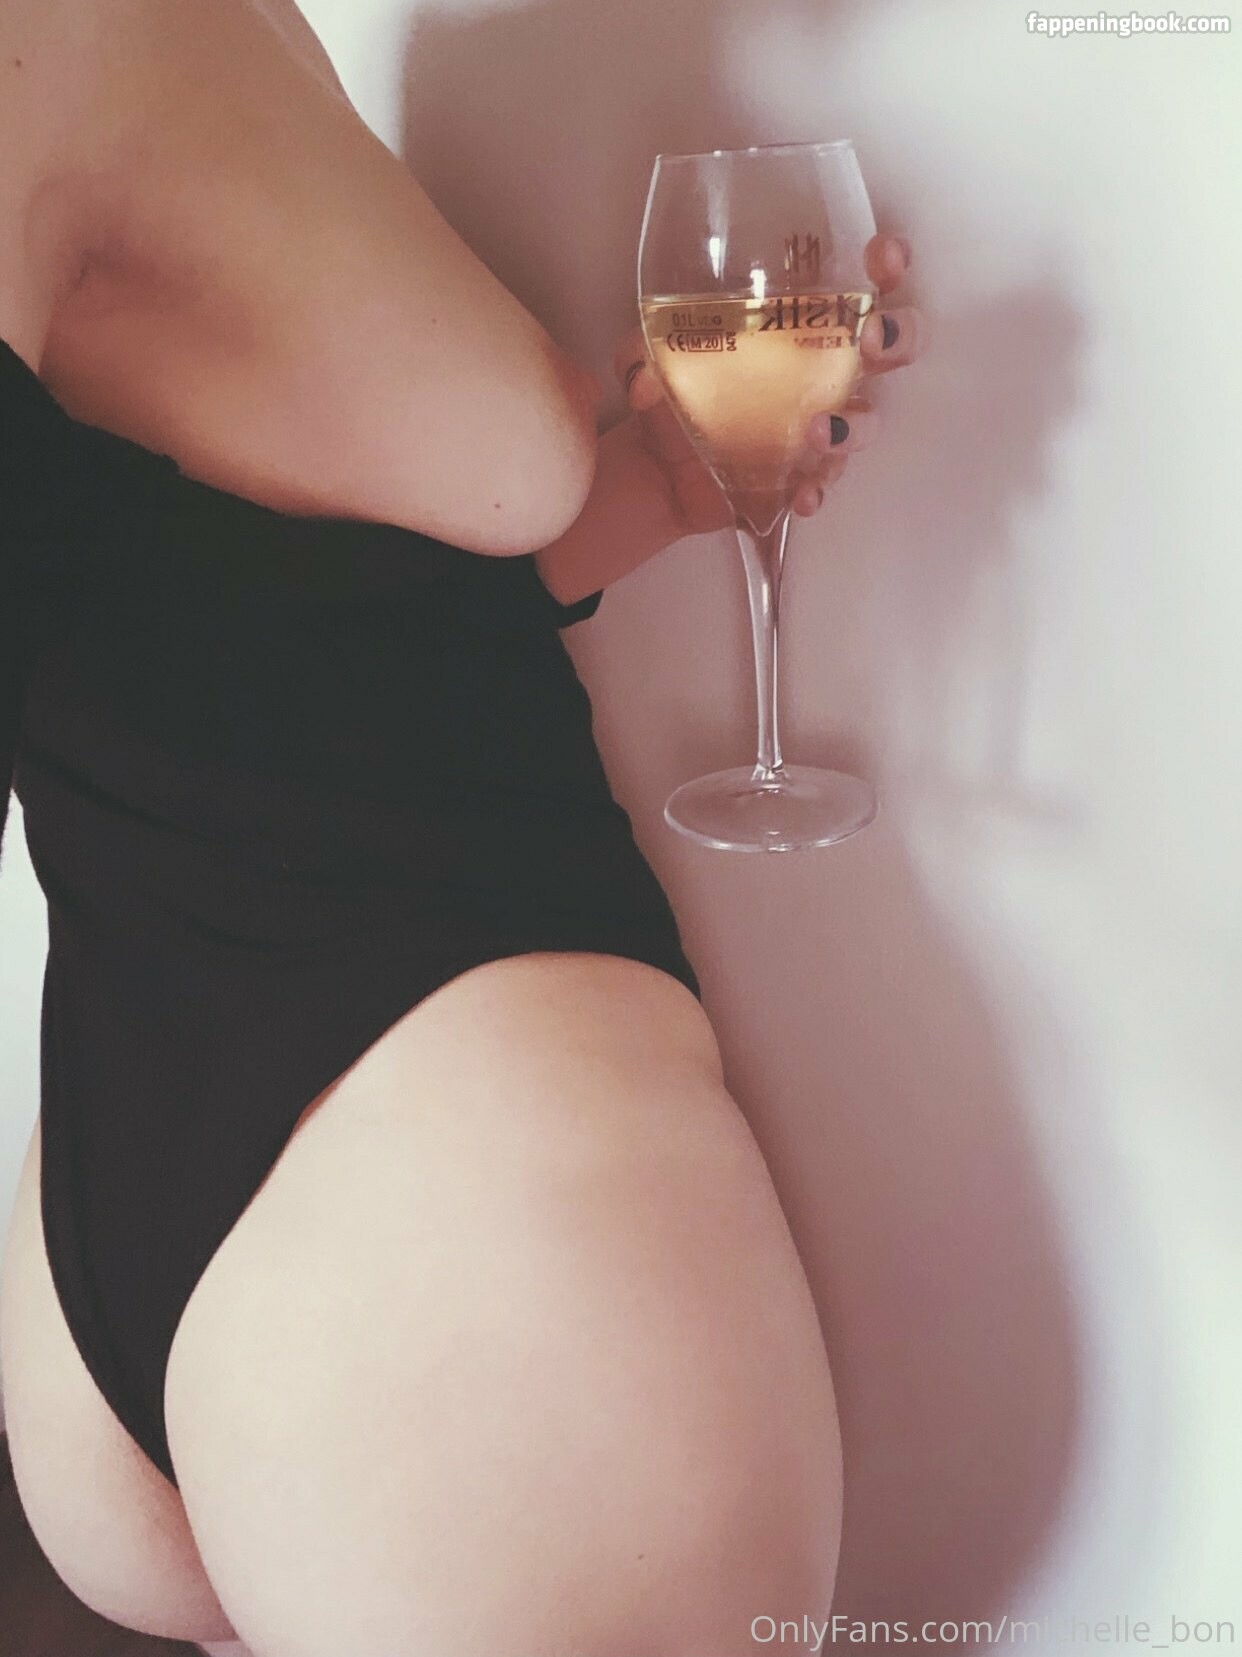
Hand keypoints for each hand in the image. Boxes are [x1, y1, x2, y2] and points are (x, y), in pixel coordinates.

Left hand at [611, 232, 922, 536]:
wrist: (660, 465)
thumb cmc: (676, 390)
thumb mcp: (649, 358)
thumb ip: (640, 353)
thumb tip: (643, 376)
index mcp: (802, 322)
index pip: (862, 281)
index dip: (888, 266)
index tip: (884, 258)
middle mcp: (826, 368)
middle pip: (895, 346)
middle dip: (898, 337)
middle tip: (869, 339)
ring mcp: (824, 423)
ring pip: (868, 421)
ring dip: (854, 425)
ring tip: (817, 431)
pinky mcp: (806, 472)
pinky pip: (826, 483)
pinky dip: (817, 490)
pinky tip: (801, 496)